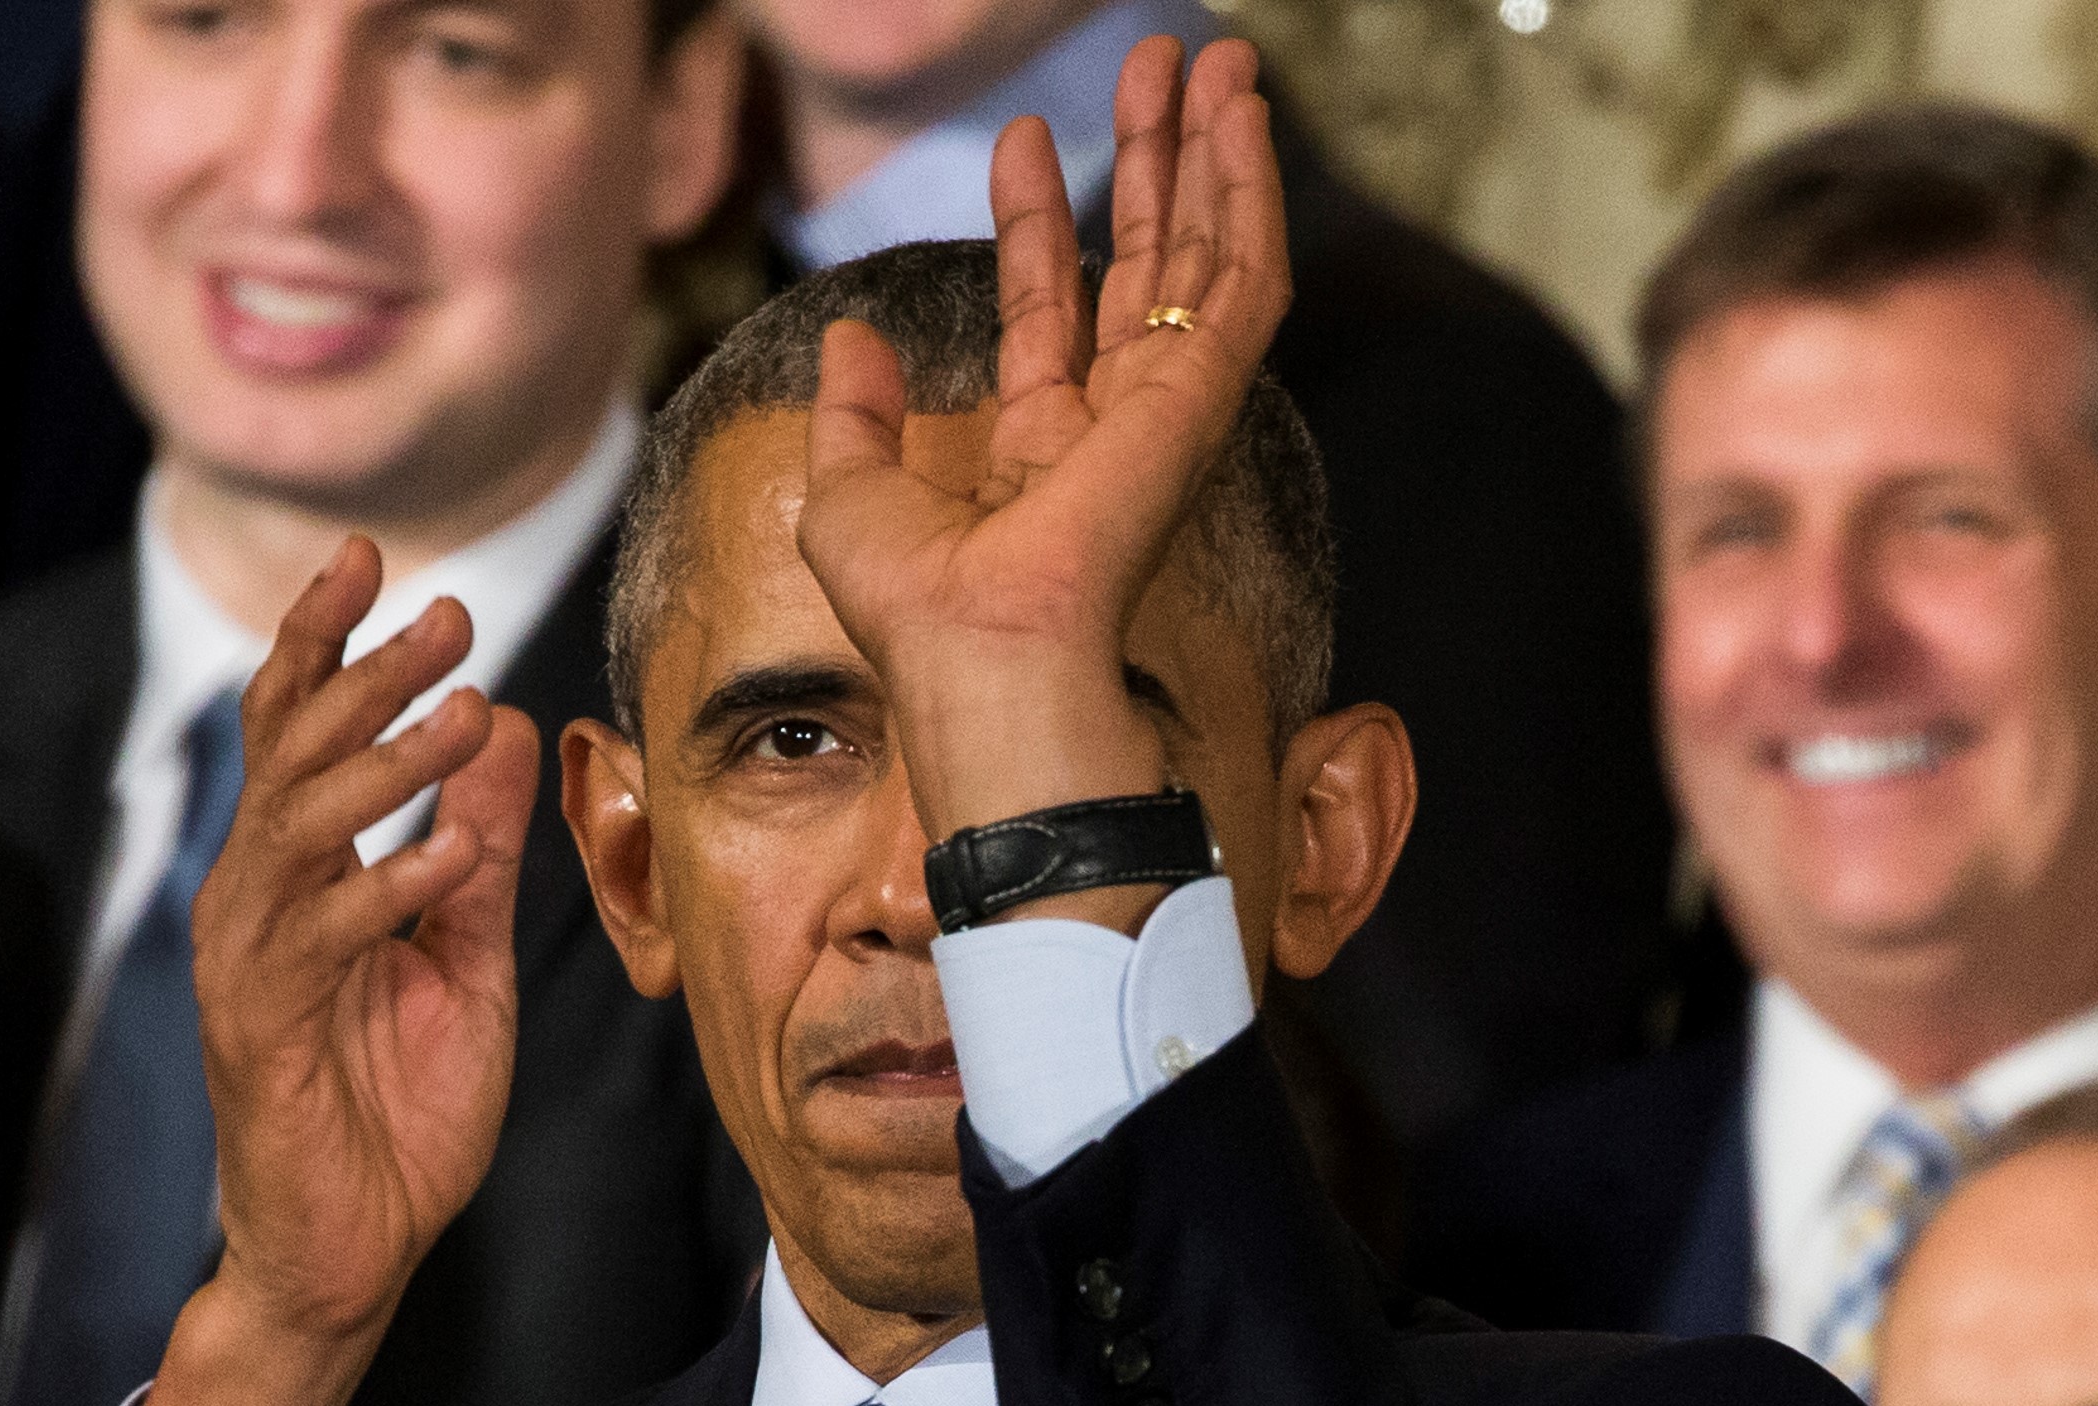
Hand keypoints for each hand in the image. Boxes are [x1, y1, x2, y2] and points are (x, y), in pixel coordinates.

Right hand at [124, 539, 538, 1405]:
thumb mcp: (464, 959)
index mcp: (295, 877)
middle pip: (291, 756)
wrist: (351, 1251)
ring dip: (382, 768)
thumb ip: (475, 850)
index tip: (375, 558)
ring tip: (460, 711)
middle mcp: (253, 902)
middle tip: (446, 610)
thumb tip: (504, 724)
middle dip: (364, 674)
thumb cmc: (396, 1112)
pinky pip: (319, 943)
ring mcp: (248, 964)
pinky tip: (448, 860)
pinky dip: (385, 893)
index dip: (326, 642)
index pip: (297, 733)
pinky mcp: (257, 1031)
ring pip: (297, 832)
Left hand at [796, 36, 1290, 867]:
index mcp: (1037, 452)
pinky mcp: (1203, 396)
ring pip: (1207, 256)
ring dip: (1211, 153)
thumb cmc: (918, 612)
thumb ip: (854, 413)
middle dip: (1151, 162)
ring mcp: (1167, 410)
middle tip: (1154, 66)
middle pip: (1144, 265)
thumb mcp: (848, 496)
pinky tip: (1240, 119)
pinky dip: (1249, 194)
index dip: (1033, 221)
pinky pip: (1247, 278)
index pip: (1046, 309)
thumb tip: (851, 335)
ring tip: (1211, 60)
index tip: (1024, 139)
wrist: (983, 652)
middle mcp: (1114, 427)